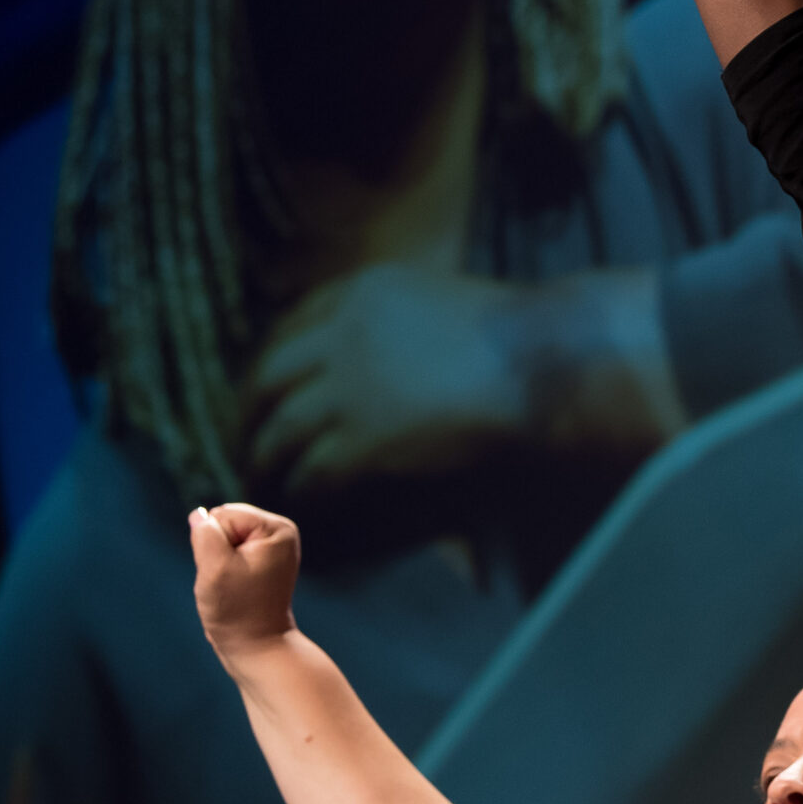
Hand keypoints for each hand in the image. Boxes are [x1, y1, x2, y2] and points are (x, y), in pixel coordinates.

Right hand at [190, 503, 301, 658]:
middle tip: (229, 581)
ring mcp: (272, 547)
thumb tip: (199, 515)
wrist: (257, 647)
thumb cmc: (237, 610)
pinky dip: (222, 570)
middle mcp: (279, 533)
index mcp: (277, 528)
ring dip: (216, 562)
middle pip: (224, 523)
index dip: (214, 543)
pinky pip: (227, 553)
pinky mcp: (261, 561)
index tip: (230, 573)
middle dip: (215, 550)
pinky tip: (234, 588)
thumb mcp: (214, 567)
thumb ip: (205, 534)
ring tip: (232, 586)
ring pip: (221, 540)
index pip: (223, 514)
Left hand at [245, 264, 530, 497]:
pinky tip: (300, 510)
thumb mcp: (448, 307)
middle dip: (249, 416)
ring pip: (281, 431)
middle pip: (271, 377)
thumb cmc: (526, 343)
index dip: (271, 364)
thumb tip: (386, 362)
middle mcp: (346, 333)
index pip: (292, 326)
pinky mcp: (365, 438)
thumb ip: (405, 325)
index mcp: (365, 293)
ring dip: (263, 465)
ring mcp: (352, 386)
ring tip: (260, 491)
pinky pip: (312, 471)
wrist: (555, 371)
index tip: (266, 393)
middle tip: (247, 445)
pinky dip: (299, 494)